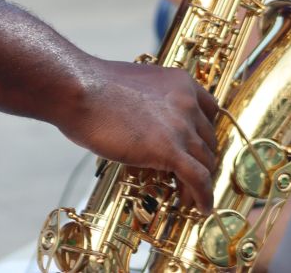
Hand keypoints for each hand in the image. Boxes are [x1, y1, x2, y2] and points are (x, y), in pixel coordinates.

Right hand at [59, 57, 218, 212]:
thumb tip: (149, 121)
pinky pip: (199, 179)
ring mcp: (181, 126)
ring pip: (206, 161)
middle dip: (201, 159)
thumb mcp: (137, 85)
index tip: (197, 147)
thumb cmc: (96, 87)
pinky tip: (200, 207)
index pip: (210, 111)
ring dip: (201, 182)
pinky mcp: (169, 150)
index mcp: (180, 82)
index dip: (204, 133)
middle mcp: (187, 102)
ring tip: (191, 197)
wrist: (81, 90)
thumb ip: (153, 101)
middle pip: (208, 139)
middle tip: (190, 175)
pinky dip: (203, 196)